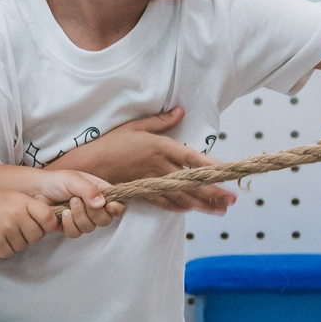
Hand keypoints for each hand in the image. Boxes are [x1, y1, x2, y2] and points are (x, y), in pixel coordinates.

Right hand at [0, 188, 58, 257]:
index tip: (40, 225)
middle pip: (37, 236)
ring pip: (23, 247)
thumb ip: (33, 208)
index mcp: (23, 202)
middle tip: (17, 228)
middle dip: (29, 236)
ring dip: (15, 243)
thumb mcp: (15, 198)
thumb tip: (53, 224)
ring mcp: (6, 229)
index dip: (47, 225)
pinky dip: (4, 249)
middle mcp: (16, 215)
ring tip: (3, 230)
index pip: (48, 218)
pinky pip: (9, 253)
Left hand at [26, 169, 117, 236]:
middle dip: (93, 213)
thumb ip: (88, 190)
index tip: (109, 206)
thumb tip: (102, 203)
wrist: (35, 191)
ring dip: (79, 217)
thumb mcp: (73, 179)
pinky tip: (63, 215)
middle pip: (106, 220)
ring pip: (90, 228)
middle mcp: (93, 207)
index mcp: (99, 193)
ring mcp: (82, 219)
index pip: (117, 205)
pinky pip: (76, 233)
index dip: (116, 208)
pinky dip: (69, 225)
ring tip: (68, 204)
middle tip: (77, 200)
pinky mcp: (70, 227)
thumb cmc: (55, 181)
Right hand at [49, 108, 232, 213]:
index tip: (229, 171)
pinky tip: (193, 210)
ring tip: (221, 210)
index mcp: (160, 147)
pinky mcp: (143, 193)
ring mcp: (152, 182)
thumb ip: (161, 121)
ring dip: (203, 204)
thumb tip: (181, 111)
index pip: (193, 157)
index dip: (212, 166)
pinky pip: (166, 203)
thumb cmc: (110, 142)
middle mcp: (159, 167)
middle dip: (214, 192)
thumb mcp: (135, 126)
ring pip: (182, 196)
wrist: (88, 165)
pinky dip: (181, 207)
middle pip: (192, 182)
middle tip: (233, 199)